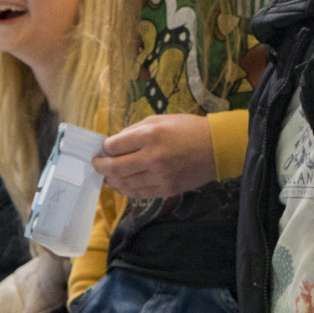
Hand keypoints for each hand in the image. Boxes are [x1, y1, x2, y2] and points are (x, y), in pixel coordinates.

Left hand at [92, 114, 215, 198]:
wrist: (217, 148)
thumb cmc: (188, 129)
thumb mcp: (160, 119)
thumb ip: (135, 130)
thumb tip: (115, 142)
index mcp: (150, 135)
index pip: (114, 146)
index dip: (105, 147)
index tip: (104, 147)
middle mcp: (152, 157)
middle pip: (114, 167)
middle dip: (100, 166)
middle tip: (96, 164)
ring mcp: (159, 176)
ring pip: (124, 184)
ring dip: (111, 180)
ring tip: (108, 176)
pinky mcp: (166, 190)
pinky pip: (139, 193)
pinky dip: (126, 190)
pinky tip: (122, 185)